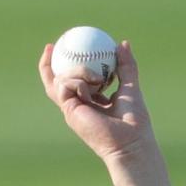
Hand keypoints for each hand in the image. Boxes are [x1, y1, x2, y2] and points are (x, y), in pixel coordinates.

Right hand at [38, 40, 154, 165]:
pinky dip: (76, 81)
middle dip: (50, 63)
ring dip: (77, 71)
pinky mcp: (69, 111)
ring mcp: (73, 110)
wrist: (132, 142)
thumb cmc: (135, 121)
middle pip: (57, 81)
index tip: (70, 46)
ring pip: (60, 80)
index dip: (69, 64)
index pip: (75, 81)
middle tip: (52, 46)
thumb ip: (127, 67)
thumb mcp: (131, 87)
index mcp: (93, 102)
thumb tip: (123, 43)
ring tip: (98, 78)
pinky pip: (64, 85)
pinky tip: (91, 85)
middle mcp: (80, 107)